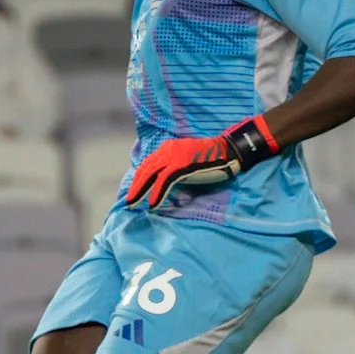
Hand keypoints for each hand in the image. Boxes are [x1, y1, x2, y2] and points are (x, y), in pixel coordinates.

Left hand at [127, 118, 278, 208]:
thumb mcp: (186, 161)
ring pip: (151, 175)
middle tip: (128, 202)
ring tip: (133, 205)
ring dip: (140, 192)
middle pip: (145, 170)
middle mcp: (168, 150)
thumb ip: (173, 168)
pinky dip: (157, 194)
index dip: (138, 179)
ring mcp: (175, 157)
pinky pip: (165, 182)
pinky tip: (152, 204)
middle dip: (135, 187)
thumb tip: (161, 184)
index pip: (147, 164)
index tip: (133, 192)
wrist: (227, 152)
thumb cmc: (209, 159)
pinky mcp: (182, 166)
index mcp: (168, 148)